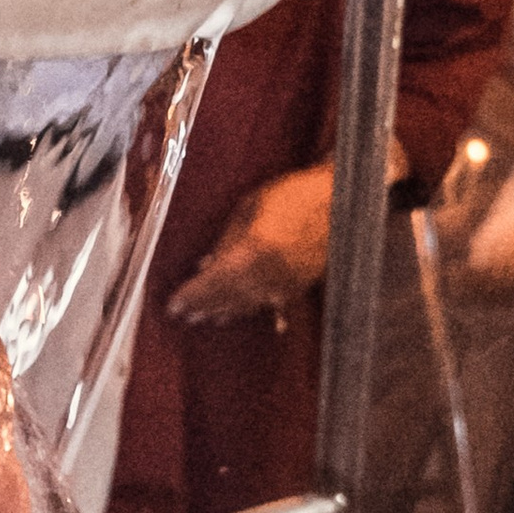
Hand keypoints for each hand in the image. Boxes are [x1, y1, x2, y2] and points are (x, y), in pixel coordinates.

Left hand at [168, 163, 337, 325]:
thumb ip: (227, 240)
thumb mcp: (249, 208)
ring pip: (249, 304)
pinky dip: (255, 309)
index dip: (192, 295)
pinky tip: (244, 315)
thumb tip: (206, 265)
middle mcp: (269, 274)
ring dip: (226, 311)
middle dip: (206, 306)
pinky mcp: (301, 285)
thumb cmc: (292, 195)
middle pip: (229, 298)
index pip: (213, 283)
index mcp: (253, 252)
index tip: (174, 306)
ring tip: (208, 317)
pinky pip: (272, 303)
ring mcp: (287, 283)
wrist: (339, 199)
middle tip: (186, 315)